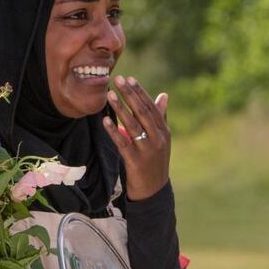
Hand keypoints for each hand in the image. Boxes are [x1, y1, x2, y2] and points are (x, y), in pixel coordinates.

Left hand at [102, 75, 170, 200]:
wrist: (154, 190)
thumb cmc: (155, 161)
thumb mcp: (161, 139)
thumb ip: (160, 117)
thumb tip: (163, 95)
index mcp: (164, 131)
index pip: (150, 107)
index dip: (139, 92)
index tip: (129, 78)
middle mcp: (158, 138)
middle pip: (142, 112)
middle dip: (129, 94)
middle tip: (118, 79)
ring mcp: (147, 150)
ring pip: (132, 125)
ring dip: (120, 108)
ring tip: (109, 94)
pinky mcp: (135, 161)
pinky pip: (123, 143)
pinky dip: (114, 131)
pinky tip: (105, 120)